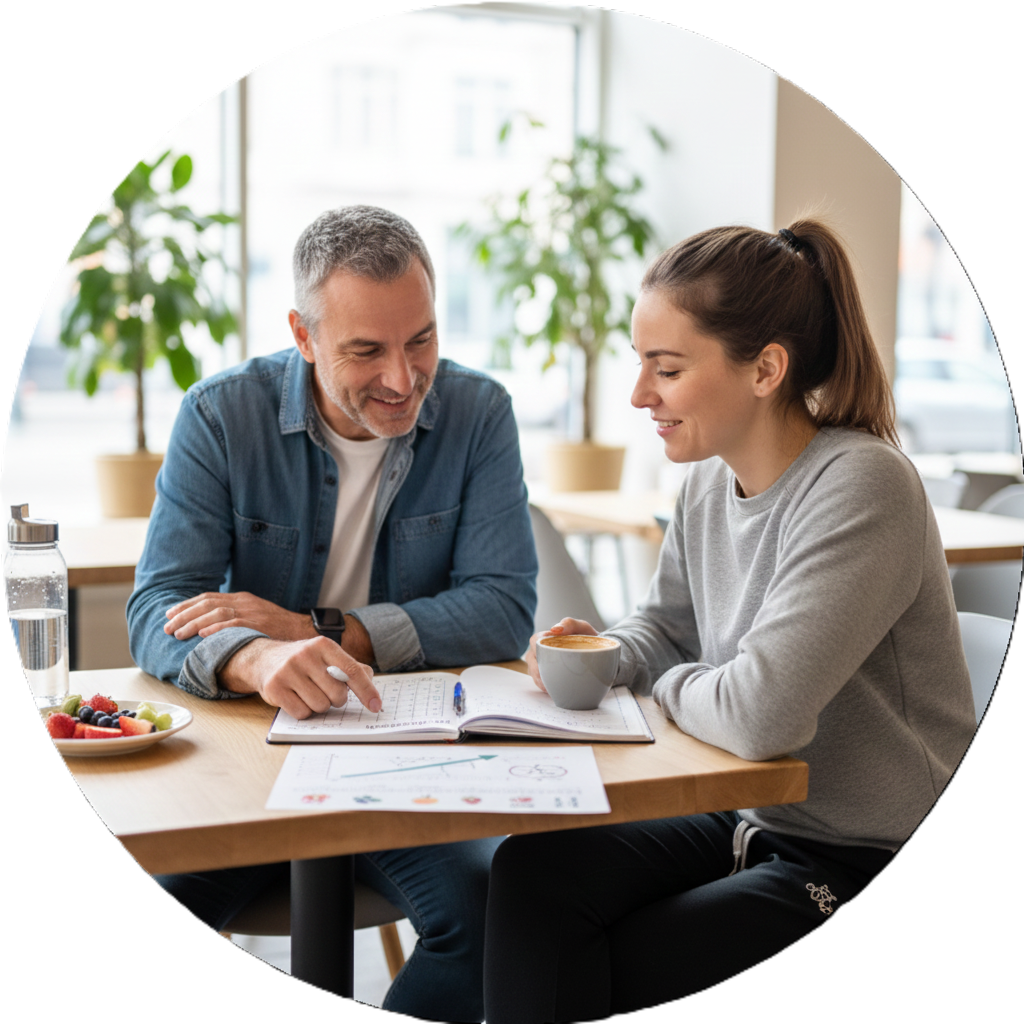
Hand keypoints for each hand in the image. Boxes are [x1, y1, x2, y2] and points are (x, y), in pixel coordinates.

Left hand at [164, 592, 316, 641]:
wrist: (305, 630)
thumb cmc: (279, 628)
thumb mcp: (256, 616)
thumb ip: (236, 618)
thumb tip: (210, 628)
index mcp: (242, 598)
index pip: (208, 598)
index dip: (186, 605)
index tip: (170, 614)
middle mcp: (244, 602)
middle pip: (207, 603)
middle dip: (183, 614)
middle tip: (167, 626)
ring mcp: (251, 611)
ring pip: (215, 612)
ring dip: (193, 623)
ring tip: (178, 633)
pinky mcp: (258, 623)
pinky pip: (233, 623)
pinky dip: (215, 628)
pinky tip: (202, 635)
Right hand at [218, 635, 380, 719]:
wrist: (264, 659)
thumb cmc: (304, 661)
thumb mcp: (327, 656)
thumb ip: (350, 667)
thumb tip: (370, 680)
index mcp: (324, 645)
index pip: (352, 670)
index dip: (367, 690)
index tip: (376, 706)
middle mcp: (306, 655)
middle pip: (337, 694)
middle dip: (336, 699)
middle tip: (326, 691)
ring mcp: (288, 671)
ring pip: (320, 705)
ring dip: (319, 706)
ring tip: (309, 692)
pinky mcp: (275, 687)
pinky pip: (301, 713)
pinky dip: (303, 711)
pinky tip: (296, 698)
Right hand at [525, 617, 599, 691]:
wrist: (597, 651)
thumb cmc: (587, 637)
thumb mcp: (582, 627)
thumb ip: (570, 624)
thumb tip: (555, 629)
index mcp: (547, 637)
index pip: (534, 641)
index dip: (537, 649)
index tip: (548, 659)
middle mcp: (541, 649)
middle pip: (531, 659)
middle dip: (537, 672)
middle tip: (548, 681)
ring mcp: (542, 662)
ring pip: (533, 672)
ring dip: (540, 681)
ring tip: (550, 689)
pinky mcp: (546, 673)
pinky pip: (540, 681)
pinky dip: (544, 686)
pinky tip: (552, 690)